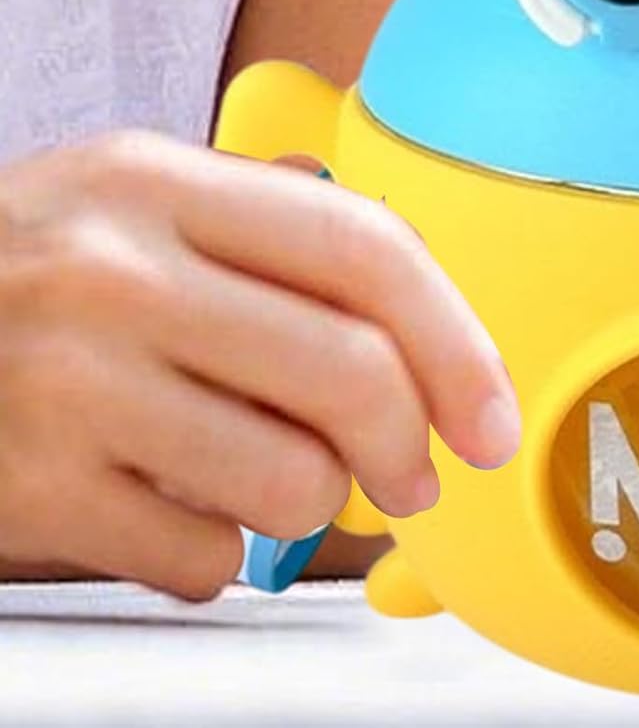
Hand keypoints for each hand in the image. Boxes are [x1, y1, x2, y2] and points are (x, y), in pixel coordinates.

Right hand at [0, 130, 520, 600]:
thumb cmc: (23, 272)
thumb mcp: (130, 202)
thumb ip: (265, 232)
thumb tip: (420, 305)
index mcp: (159, 181)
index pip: (365, 248)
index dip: (458, 339)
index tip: (494, 412)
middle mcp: (115, 271)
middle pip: (348, 371)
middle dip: (410, 446)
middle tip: (415, 475)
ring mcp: (65, 385)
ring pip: (289, 480)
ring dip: (311, 502)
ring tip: (272, 477)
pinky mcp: (29, 492)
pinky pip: (201, 555)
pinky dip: (217, 551)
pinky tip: (176, 506)